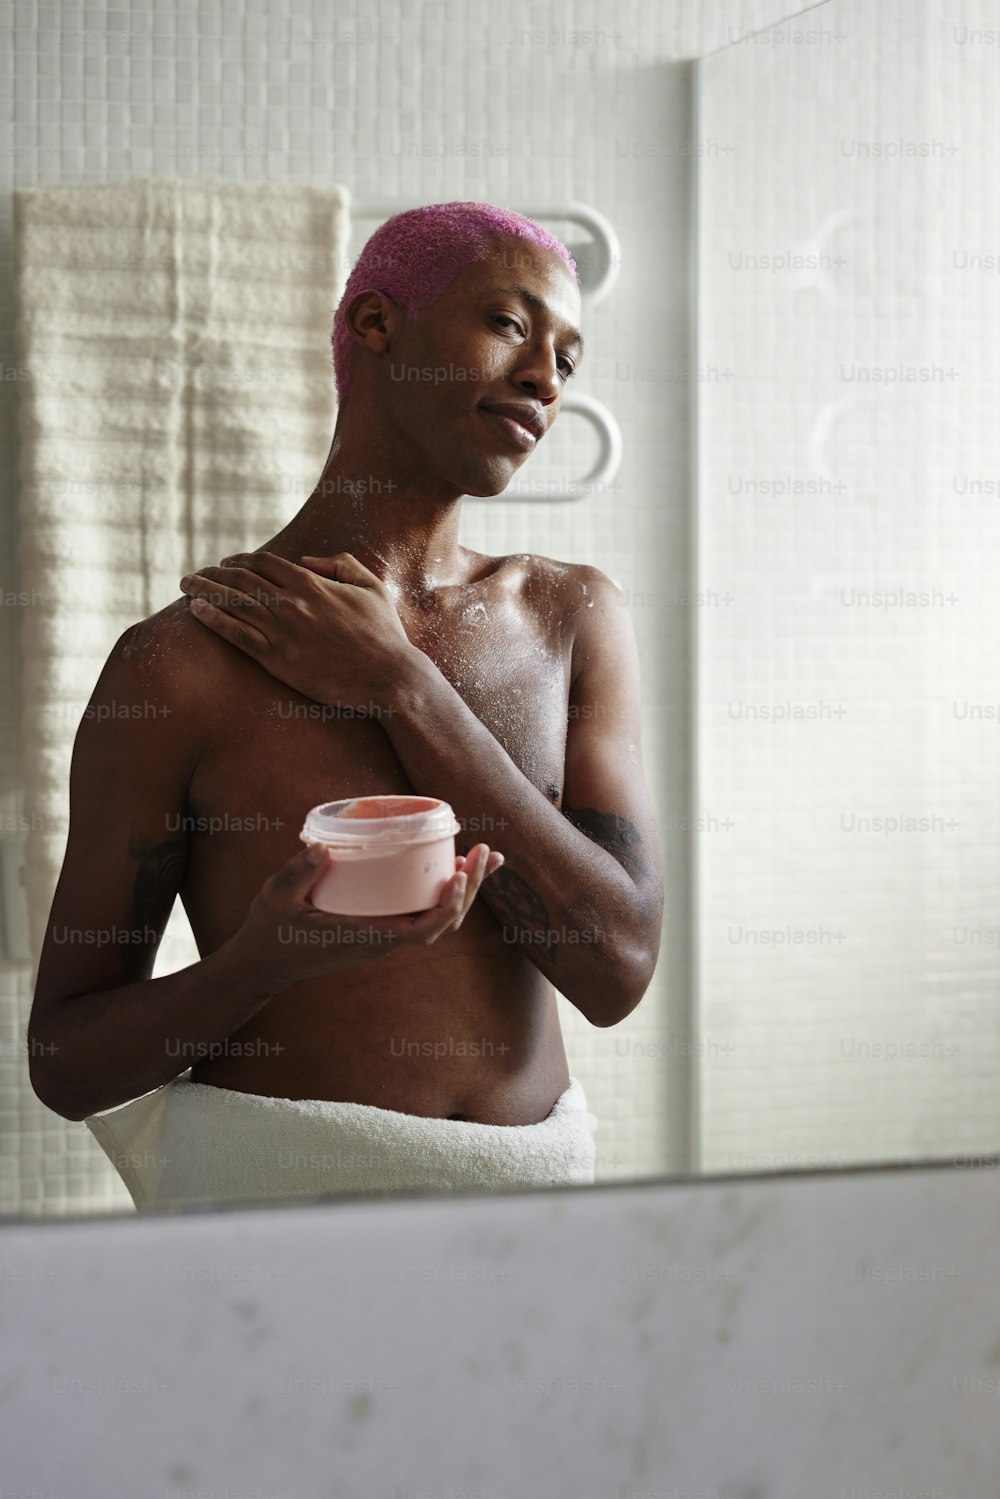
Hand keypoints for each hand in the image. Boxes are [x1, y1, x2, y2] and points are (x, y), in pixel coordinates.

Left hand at [179, 550, 415, 708]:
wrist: (388, 677)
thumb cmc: (384, 634)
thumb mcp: (371, 587)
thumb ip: (341, 563)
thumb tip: (306, 558)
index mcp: (312, 583)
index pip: (264, 562)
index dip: (240, 560)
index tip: (226, 563)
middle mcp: (292, 603)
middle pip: (240, 579)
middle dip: (213, 572)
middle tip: (195, 574)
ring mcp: (282, 631)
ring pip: (232, 603)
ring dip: (204, 590)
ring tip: (185, 586)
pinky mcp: (277, 659)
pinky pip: (236, 634)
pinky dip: (213, 619)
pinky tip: (196, 610)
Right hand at [228, 841, 504, 991]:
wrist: (264, 963)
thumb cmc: (270, 931)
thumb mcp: (276, 898)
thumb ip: (296, 873)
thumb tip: (322, 847)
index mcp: (362, 937)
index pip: (419, 932)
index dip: (446, 909)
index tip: (458, 877)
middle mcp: (380, 940)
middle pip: (441, 924)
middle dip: (469, 890)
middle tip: (486, 851)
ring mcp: (382, 936)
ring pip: (436, 920)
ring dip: (464, 892)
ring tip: (484, 857)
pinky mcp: (379, 927)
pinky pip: (421, 913)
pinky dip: (443, 894)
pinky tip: (454, 870)